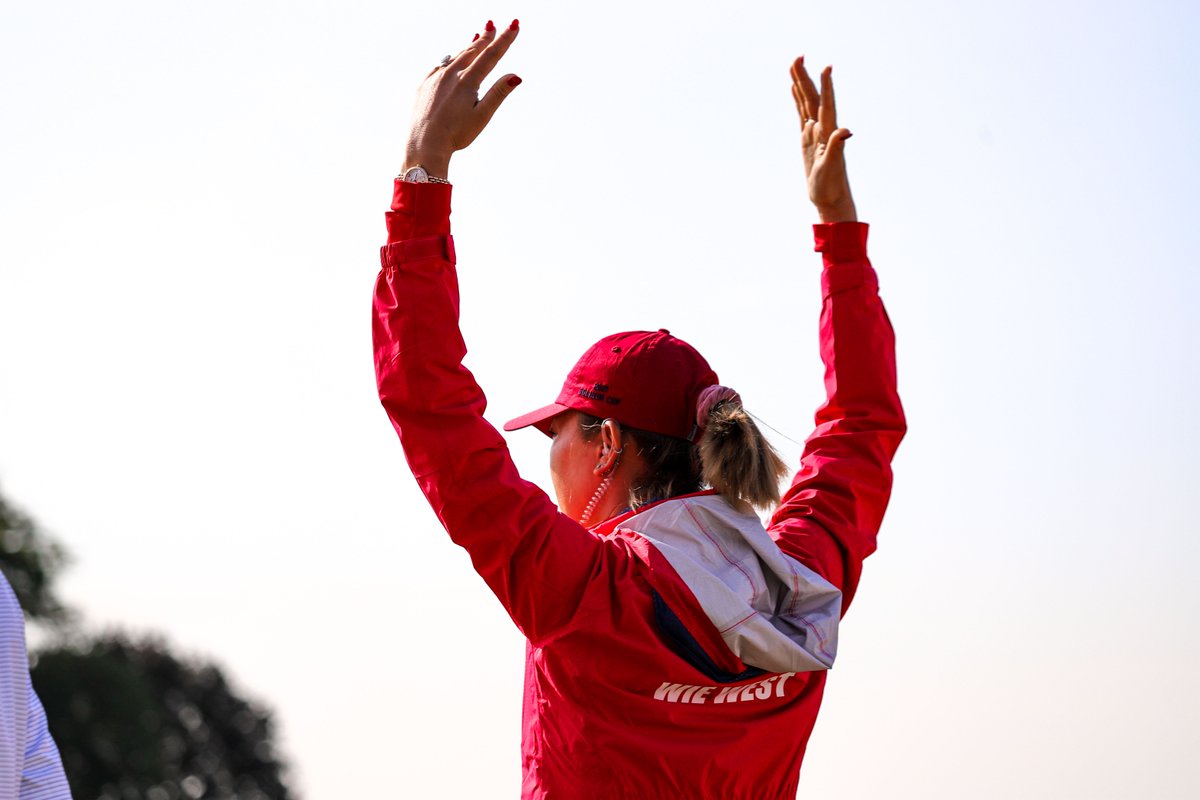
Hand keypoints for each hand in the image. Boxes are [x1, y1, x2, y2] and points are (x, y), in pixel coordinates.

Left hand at [403, 19, 522, 178]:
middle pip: (472, 50)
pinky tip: (452, 59)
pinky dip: (450, 59)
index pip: (491, 55)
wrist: (424, 144)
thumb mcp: (482, 116)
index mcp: (467, 81)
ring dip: (469, 46)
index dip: (504, 39)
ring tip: (477, 36)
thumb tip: (516, 76)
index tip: (514, 24)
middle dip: (485, 37)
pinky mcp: (424, 84)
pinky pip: (440, 65)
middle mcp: (450, 74)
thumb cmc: (456, 134)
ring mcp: (435, 77)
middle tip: (493, 25)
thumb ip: (498, 93)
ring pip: (456, 56)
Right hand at [789, 57, 856, 222]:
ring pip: (806, 103)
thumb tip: (846, 131)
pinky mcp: (808, 140)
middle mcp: (823, 129)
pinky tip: (794, 90)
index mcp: (829, 134)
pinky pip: (801, 115)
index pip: (827, 105)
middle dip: (806, 77)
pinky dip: (798, 101)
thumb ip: (838, 147)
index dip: (827, 86)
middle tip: (799, 57)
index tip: (827, 67)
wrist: (830, 198)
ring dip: (801, 84)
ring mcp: (815, 133)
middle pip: (813, 98)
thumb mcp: (832, 168)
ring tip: (794, 64)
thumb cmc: (831, 186)